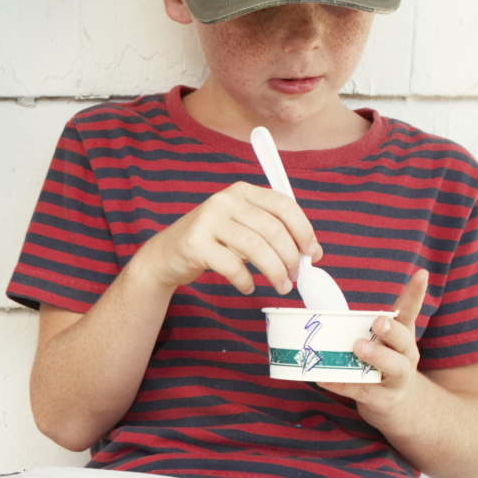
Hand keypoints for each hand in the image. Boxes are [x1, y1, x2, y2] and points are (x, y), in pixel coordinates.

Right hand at [134, 182, 319, 295]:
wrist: (165, 255)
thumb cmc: (212, 243)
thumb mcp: (241, 227)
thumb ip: (271, 232)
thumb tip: (310, 252)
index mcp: (241, 191)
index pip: (284, 205)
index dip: (304, 230)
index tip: (312, 253)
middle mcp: (225, 201)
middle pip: (272, 229)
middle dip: (290, 257)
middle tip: (295, 276)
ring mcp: (208, 221)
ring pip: (256, 249)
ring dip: (274, 272)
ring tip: (281, 286)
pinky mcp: (195, 244)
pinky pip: (232, 266)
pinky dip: (246, 281)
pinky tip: (248, 287)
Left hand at [319, 269, 428, 416]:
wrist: (402, 408)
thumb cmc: (385, 367)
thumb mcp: (383, 345)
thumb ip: (364, 327)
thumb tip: (325, 304)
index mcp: (403, 339)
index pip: (410, 313)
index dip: (416, 294)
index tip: (422, 274)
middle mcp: (406, 357)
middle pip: (405, 341)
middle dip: (392, 331)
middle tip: (379, 322)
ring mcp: (397, 380)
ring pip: (392, 367)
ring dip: (376, 356)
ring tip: (358, 347)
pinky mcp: (383, 400)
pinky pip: (361, 391)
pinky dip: (341, 385)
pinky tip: (323, 378)